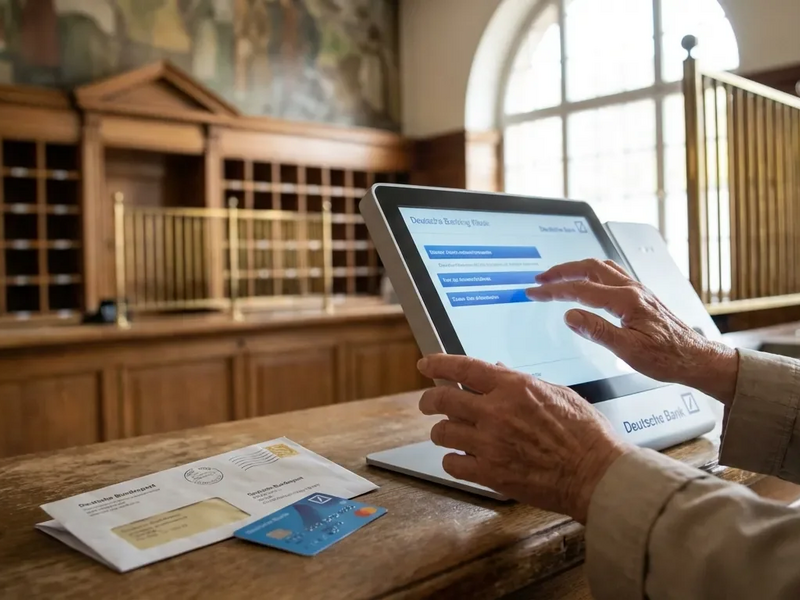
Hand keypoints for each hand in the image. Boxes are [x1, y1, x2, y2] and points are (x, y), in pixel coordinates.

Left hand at [417, 354, 628, 522]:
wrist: (596, 474)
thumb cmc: (585, 434)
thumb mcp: (558, 394)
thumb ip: (522, 383)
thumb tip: (498, 371)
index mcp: (514, 388)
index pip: (463, 368)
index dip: (438, 363)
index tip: (425, 363)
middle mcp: (496, 412)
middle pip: (442, 400)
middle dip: (429, 400)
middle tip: (427, 403)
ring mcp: (490, 444)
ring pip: (442, 432)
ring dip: (442, 431)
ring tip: (448, 434)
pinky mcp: (491, 474)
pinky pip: (453, 464)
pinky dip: (453, 461)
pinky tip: (462, 459)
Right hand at [525, 259, 738, 404]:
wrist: (695, 358)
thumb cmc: (667, 357)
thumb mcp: (628, 350)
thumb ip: (597, 331)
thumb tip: (570, 316)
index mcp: (626, 300)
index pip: (581, 290)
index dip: (553, 290)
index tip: (535, 292)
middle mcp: (632, 289)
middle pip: (589, 268)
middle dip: (561, 271)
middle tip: (540, 278)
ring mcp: (637, 290)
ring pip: (601, 267)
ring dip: (576, 268)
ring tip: (558, 276)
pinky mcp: (640, 295)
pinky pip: (611, 273)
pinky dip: (591, 272)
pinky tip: (587, 280)